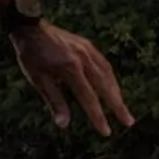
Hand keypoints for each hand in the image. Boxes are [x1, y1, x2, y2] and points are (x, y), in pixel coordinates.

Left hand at [9, 21, 134, 135]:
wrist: (29, 27)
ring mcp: (87, 50)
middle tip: (129, 122)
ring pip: (108, 75)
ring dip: (117, 92)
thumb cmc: (30, 56)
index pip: (89, 98)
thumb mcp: (38, 80)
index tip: (106, 132)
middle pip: (105, 87)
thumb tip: (64, 125)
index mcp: (70, 69)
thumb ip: (54, 101)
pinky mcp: (87, 45)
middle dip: (118, 106)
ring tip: (122, 108)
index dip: (98, 116)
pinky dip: (110, 78)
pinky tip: (112, 86)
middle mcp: (83, 59)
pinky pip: (104, 64)